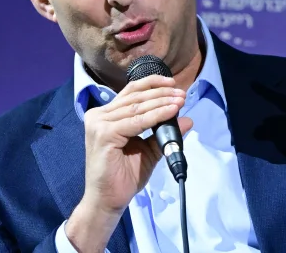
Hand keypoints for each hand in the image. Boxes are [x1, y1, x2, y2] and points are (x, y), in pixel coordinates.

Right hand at [66, 76, 192, 250]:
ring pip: (137, 107)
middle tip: (182, 94)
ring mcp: (99, 124)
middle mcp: (99, 115)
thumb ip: (164, 133)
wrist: (108, 200)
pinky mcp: (104, 134)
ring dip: (162, 102)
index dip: (153, 84)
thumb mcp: (149, 150)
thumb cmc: (124, 176)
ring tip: (180, 101)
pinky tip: (171, 112)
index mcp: (105, 115)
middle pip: (135, 96)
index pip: (130, 92)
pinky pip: (136, 121)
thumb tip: (187, 119)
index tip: (174, 85)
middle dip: (162, 93)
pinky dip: (156, 115)